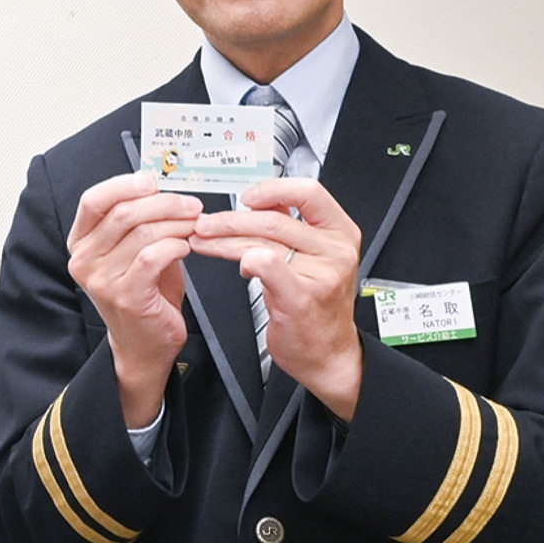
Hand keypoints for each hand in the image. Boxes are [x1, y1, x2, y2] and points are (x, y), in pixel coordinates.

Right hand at [67, 170, 202, 426]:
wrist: (144, 345)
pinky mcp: (125, 296)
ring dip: (176, 224)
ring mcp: (101, 279)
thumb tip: (163, 188)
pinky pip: (152, 257)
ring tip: (195, 225)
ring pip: (142, 232)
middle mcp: (84, 260)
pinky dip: (174, 246)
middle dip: (164, 203)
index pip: (93, 200)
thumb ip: (140, 221)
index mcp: (81, 243)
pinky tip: (186, 248)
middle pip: (123, 212)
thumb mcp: (134, 250)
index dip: (123, 184)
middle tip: (192, 205)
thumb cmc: (144, 293)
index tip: (152, 179)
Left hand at [189, 178, 362, 418]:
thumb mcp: (313, 254)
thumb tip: (260, 199)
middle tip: (204, 224)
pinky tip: (236, 264)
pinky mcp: (302, 296)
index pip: (308, 191)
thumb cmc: (316, 303)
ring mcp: (322, 273)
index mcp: (340, 231)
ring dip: (224, 240)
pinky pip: (268, 265)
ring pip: (262, 241)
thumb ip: (292, 224)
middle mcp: (335, 249)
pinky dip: (246, 259)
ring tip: (203, 240)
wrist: (327, 352)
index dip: (272, 189)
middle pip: (274, 219)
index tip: (245, 197)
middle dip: (230, 220)